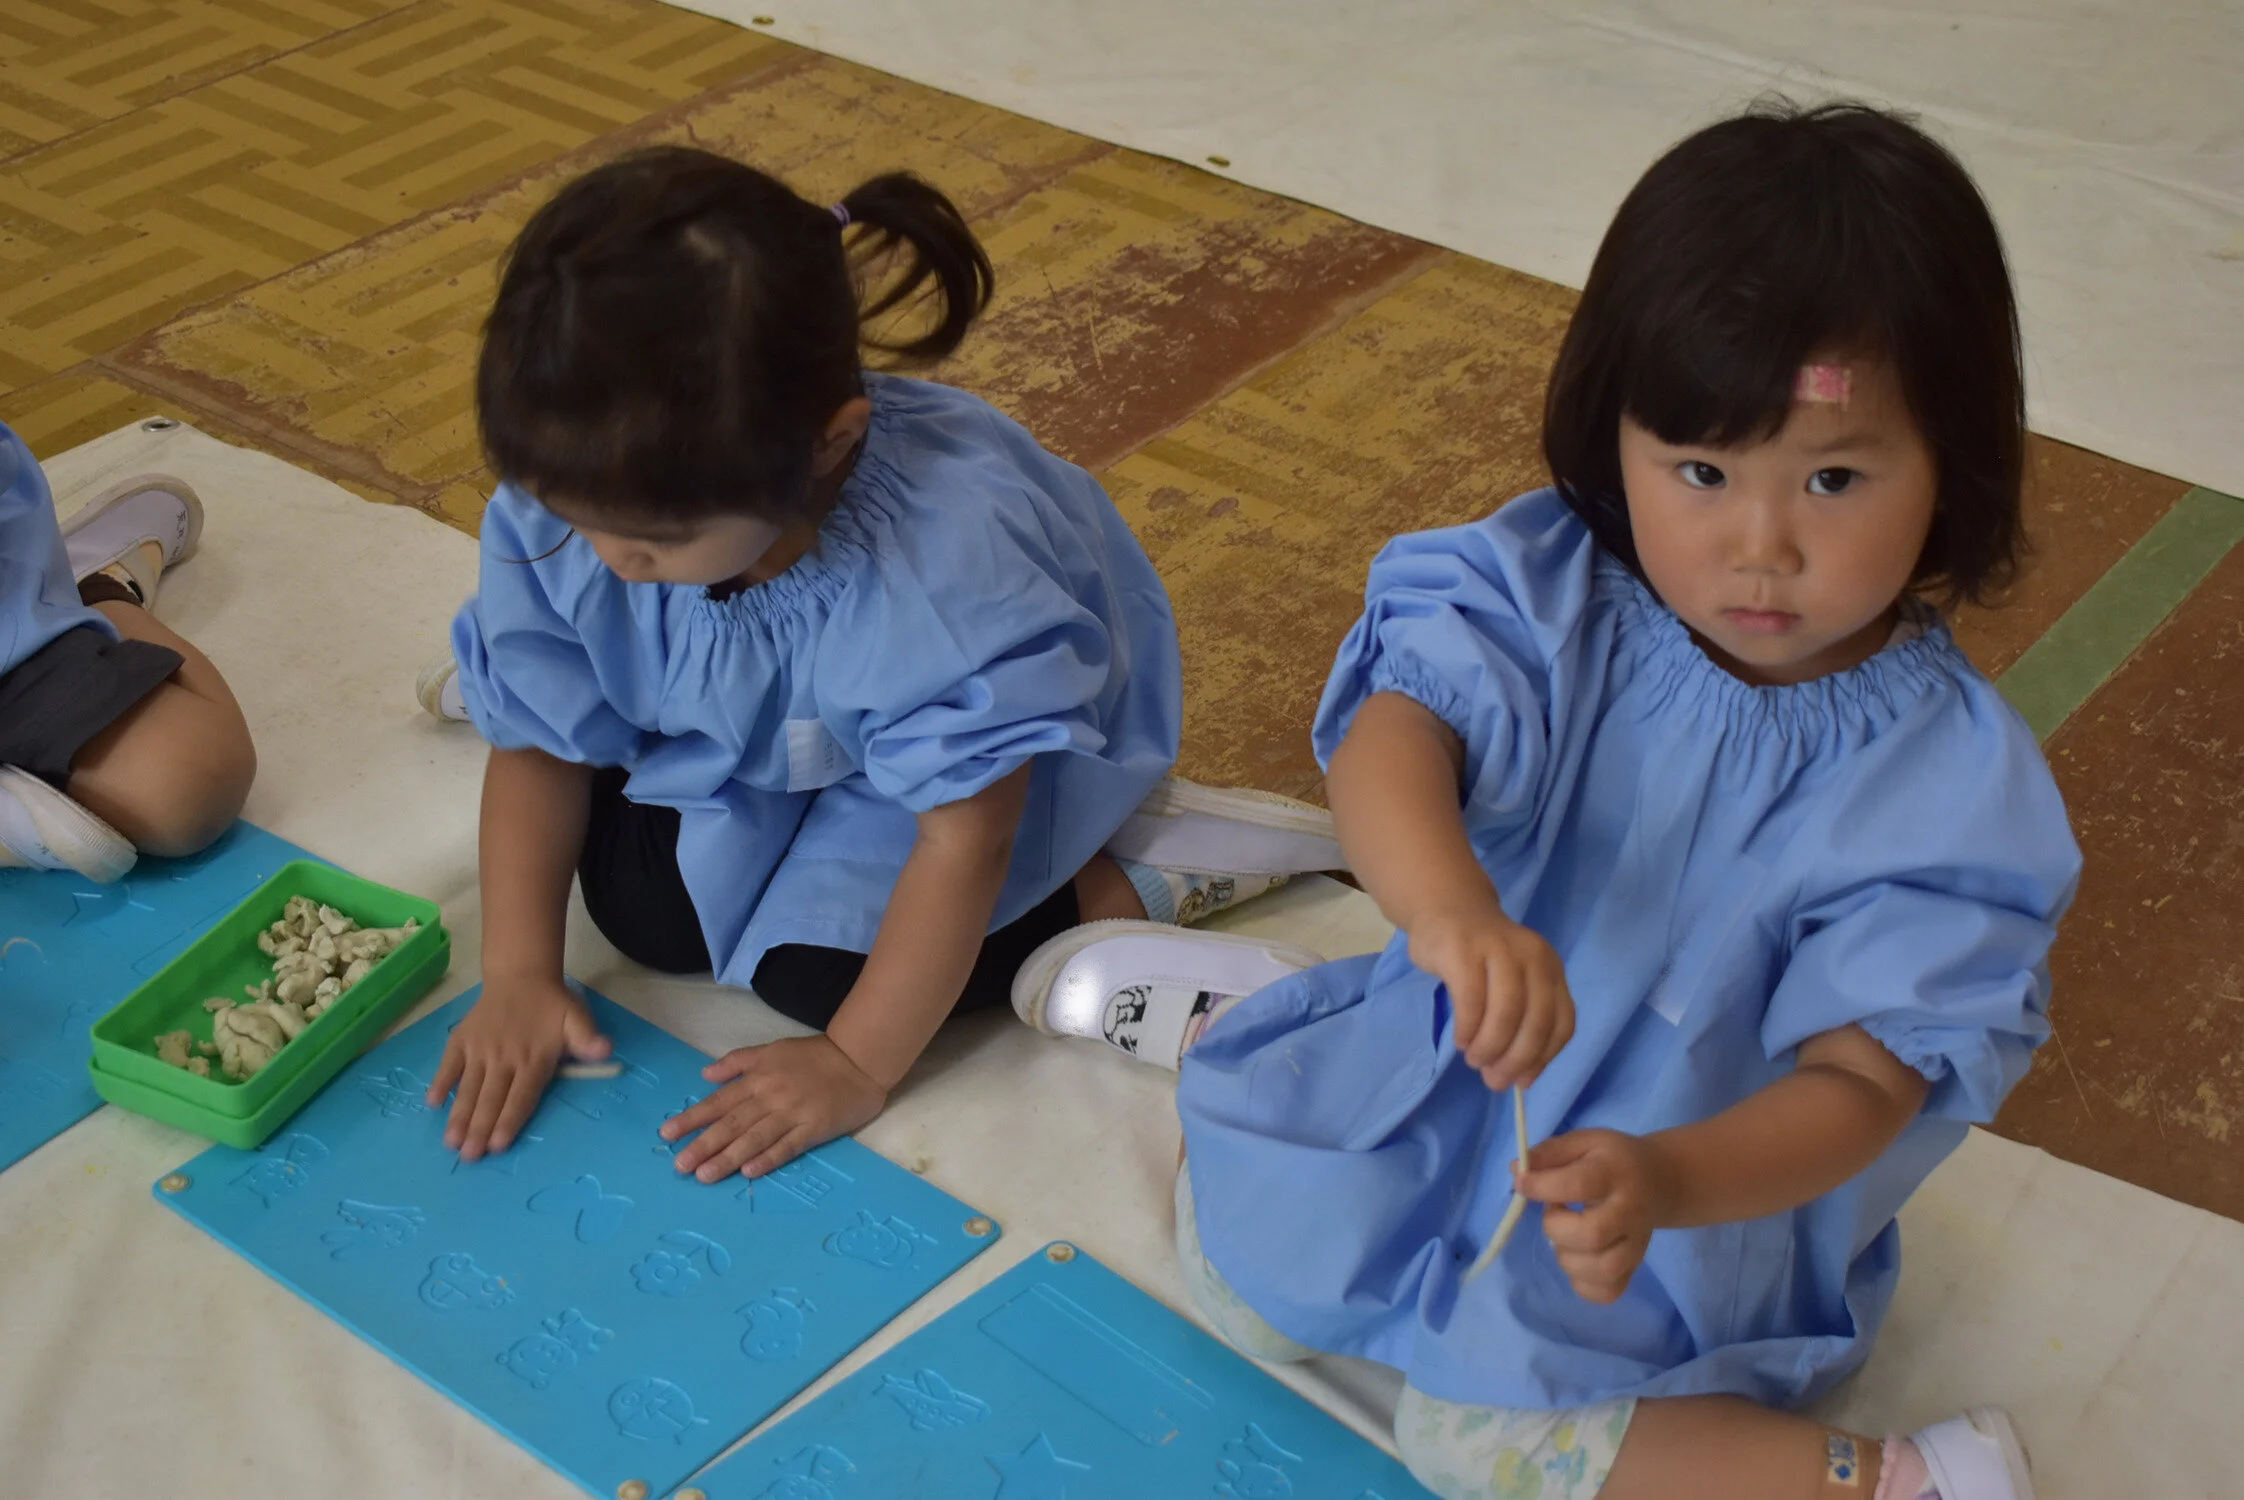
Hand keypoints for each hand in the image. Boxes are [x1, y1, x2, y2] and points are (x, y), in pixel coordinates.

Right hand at [429, 974, 610, 1160]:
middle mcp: (504, 1057)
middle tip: (468, 1157)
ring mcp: (480, 1049)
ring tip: (451, 1141)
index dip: (509, 1121)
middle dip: (479, 1129)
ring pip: (469, 1087)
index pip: (521, 1097)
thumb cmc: (552, 1006)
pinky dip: (441, 1081)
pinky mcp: (462, 1040)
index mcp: (533, 1058)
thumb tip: (605, 1051)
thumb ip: (588, 1039)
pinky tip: (432, 1103)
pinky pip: (449, 1064)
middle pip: (491, 1099)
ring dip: (459, 1115)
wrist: (521, 976)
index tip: (497, 1146)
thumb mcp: (578, 1020)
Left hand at [660, 1034, 887, 1181]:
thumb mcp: (771, 1049)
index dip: (692, 1118)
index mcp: (758, 1078)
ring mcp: (793, 1114)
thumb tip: (705, 1074)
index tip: (667, 1134)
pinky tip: (750, 1172)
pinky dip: (769, 1158)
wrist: (859, 1059)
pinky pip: (788, 1146)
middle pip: (732, 1124)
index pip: (719, 1102)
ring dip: (728, 1158)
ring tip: (705, 1175)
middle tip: (680, 1166)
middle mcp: (770, 1097)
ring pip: (754, 1138)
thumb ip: (738, 1061)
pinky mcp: (814, 1129)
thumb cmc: (813, 1056)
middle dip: (703, 1145)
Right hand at [1408, 900, 1574, 1090]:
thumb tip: (1517, 1078)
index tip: (1523, 1082)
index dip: (1544, 1058)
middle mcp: (1533, 956)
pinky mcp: (1464, 950)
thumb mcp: (1514, 982)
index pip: (1562, 1023)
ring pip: (1506, 1013)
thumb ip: (1521, 1022)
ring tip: (1475, 1060)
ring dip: (1491, 1047)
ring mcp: (1499, 950)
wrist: (1448, 909)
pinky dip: (1468, 1029)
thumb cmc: (1481, 957)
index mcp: (1551, 968)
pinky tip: (1461, 1041)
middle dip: (1516, 1060)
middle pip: (1536, 1021)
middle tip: (1494, 1080)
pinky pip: (1471, 1000)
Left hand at [1516, 1129, 1674, 1303]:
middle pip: (1593, 1234)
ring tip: (1565, 1239)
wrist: (1660, 1180)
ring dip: (1568, 1258)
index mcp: (1614, 1174)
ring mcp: (1637, 1245)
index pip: (1578, 1184)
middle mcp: (1630, 1212)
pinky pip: (1608, 1292)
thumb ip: (1549, 1153)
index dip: (1542, 1186)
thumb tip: (1516, 1171)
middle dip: (1557, 1227)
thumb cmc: (1612, 1160)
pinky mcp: (1635, 1268)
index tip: (1522, 1184)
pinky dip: (1583, 1284)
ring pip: (1603, 1270)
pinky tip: (1577, 1261)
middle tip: (1554, 1213)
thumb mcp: (1584, 1142)